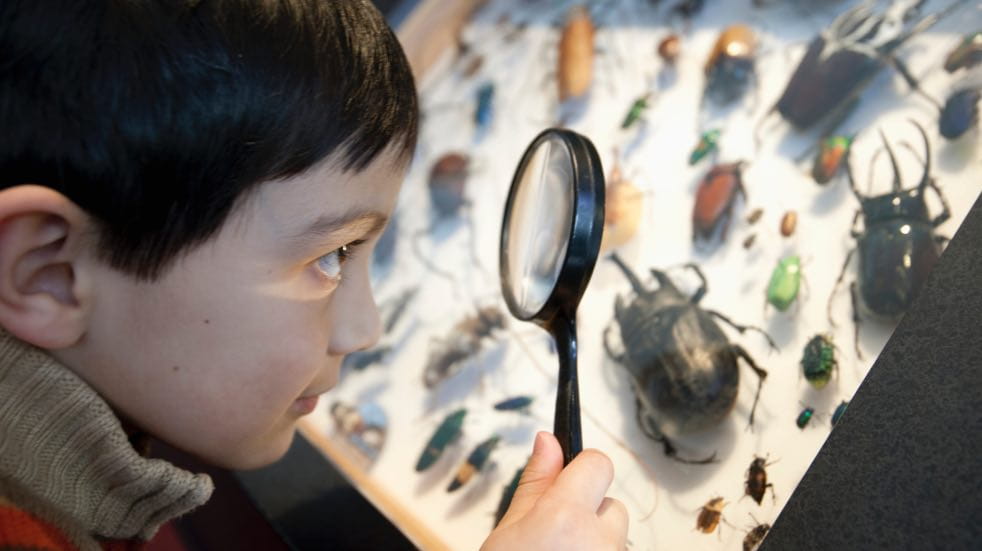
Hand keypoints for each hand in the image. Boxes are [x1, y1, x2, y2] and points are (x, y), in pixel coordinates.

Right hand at [481, 432, 627, 550]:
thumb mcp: (507, 532)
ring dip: (592, 538)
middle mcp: (599, 538)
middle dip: (586, 512)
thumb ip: (534, 485)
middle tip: (552, 534)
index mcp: (567, 517)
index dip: (581, 467)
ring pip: (613, 533)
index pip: (598, 464)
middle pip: (609, 502)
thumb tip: (547, 440)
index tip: (564, 479)